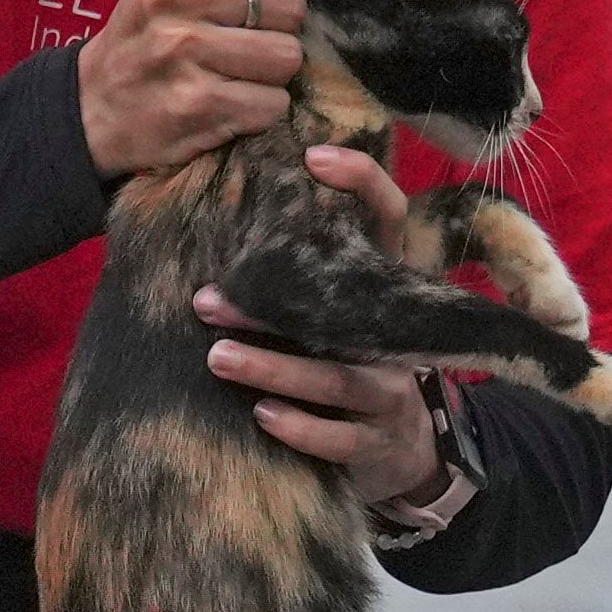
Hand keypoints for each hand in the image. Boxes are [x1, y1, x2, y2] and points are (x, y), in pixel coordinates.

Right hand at [79, 0, 315, 177]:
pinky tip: (223, 104)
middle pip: (292, 6)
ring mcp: (182, 48)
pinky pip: (272, 103)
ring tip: (228, 73)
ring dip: (268, 75)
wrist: (94, 106)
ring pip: (287, 56)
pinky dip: (256, 112)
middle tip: (234, 41)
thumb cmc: (154, 25)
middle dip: (275, 30)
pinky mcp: (194, 102)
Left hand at [199, 147, 467, 518]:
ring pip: (338, 379)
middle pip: (344, 312)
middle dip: (271, 306)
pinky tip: (262, 415)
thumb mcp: (340, 318)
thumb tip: (221, 233)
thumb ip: (301, 280)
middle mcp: (398, 335)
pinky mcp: (379, 443)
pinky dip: (300, 428)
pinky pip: (340, 437)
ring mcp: (394, 392)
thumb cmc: (351, 367)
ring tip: (218, 358)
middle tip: (205, 300)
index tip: (312, 155)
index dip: (361, 181)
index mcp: (387, 289)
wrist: (405, 456)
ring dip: (275, 368)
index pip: (389, 216)